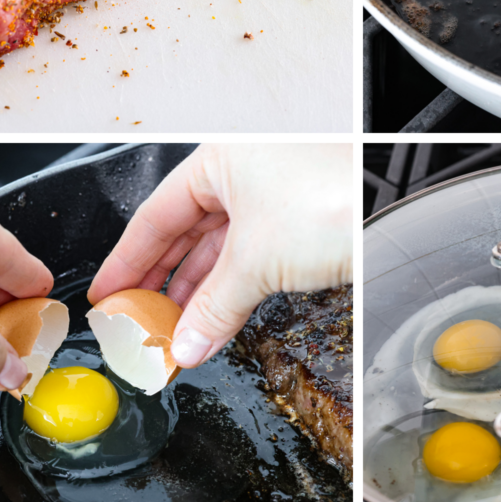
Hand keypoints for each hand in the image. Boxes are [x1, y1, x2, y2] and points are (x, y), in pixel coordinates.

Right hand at [88, 143, 351, 367]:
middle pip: (186, 233)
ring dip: (199, 295)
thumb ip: (214, 307)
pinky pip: (252, 258)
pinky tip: (216, 320)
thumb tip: (185, 341)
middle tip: (136, 321)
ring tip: (174, 332)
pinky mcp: (301, 220)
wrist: (392, 204)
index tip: (108, 293)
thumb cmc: (333, 200)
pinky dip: (233, 291)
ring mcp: (273, 195)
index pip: (156, 216)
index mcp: (220, 160)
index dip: (128, 260)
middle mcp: (244, 171)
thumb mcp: (257, 261)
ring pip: (221, 249)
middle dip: (162, 284)